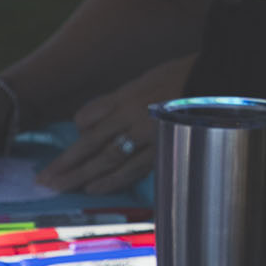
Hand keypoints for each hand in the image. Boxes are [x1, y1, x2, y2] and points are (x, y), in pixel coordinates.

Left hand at [36, 57, 194, 192]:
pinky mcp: (163, 147)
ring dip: (81, 175)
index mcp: (126, 95)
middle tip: (45, 180)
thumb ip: (129, 96)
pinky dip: (112, 179)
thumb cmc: (187, 76)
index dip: (80, 128)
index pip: (89, 115)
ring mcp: (146, 133)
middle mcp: (130, 114)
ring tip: (60, 187)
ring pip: (106, 159)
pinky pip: (132, 168)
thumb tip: (109, 115)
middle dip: (66, 162)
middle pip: (90, 142)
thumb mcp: (150, 77)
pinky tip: (95, 188)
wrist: (220, 80)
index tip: (76, 139)